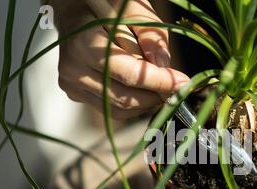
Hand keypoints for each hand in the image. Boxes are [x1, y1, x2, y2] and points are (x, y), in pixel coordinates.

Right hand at [53, 0, 189, 118]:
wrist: (73, 9)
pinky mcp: (76, 94)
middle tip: (177, 87)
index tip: (184, 83)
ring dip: (147, 102)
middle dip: (156, 95)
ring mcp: (72, 85)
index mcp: (83, 44)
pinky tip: (145, 88)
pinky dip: (134, 104)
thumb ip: (149, 33)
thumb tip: (163, 65)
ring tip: (162, 86)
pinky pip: (112, 109)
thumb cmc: (105, 4)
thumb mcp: (131, 7)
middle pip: (125, 98)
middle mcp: (72, 70)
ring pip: (120, 109)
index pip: (129, 74)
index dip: (160, 82)